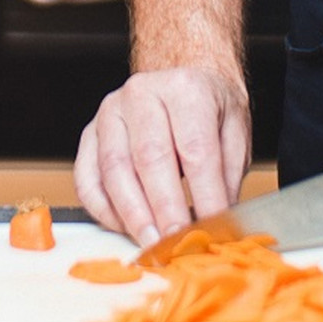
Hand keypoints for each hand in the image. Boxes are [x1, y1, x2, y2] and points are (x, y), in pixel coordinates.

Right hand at [73, 62, 251, 245]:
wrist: (180, 77)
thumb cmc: (209, 109)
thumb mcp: (235, 133)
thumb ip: (227, 176)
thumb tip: (220, 223)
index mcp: (185, 89)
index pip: (195, 150)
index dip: (204, 196)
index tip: (213, 231)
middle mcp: (142, 93)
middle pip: (150, 158)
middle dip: (165, 210)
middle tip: (178, 244)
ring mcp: (110, 112)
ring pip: (114, 169)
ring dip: (133, 215)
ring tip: (152, 244)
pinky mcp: (90, 133)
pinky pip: (87, 178)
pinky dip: (103, 210)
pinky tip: (125, 227)